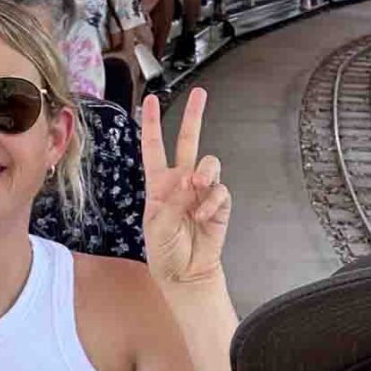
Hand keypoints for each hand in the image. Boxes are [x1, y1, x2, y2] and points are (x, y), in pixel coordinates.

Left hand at [141, 88, 230, 285]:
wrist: (186, 275)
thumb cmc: (165, 254)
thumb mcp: (157, 226)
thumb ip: (173, 201)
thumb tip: (190, 182)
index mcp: (159, 184)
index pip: (154, 147)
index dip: (151, 123)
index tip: (150, 101)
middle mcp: (181, 183)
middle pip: (188, 141)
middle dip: (194, 116)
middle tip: (200, 95)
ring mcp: (201, 192)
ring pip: (209, 164)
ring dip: (204, 172)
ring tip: (197, 187)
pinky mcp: (219, 205)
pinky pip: (220, 192)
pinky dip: (212, 201)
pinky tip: (203, 214)